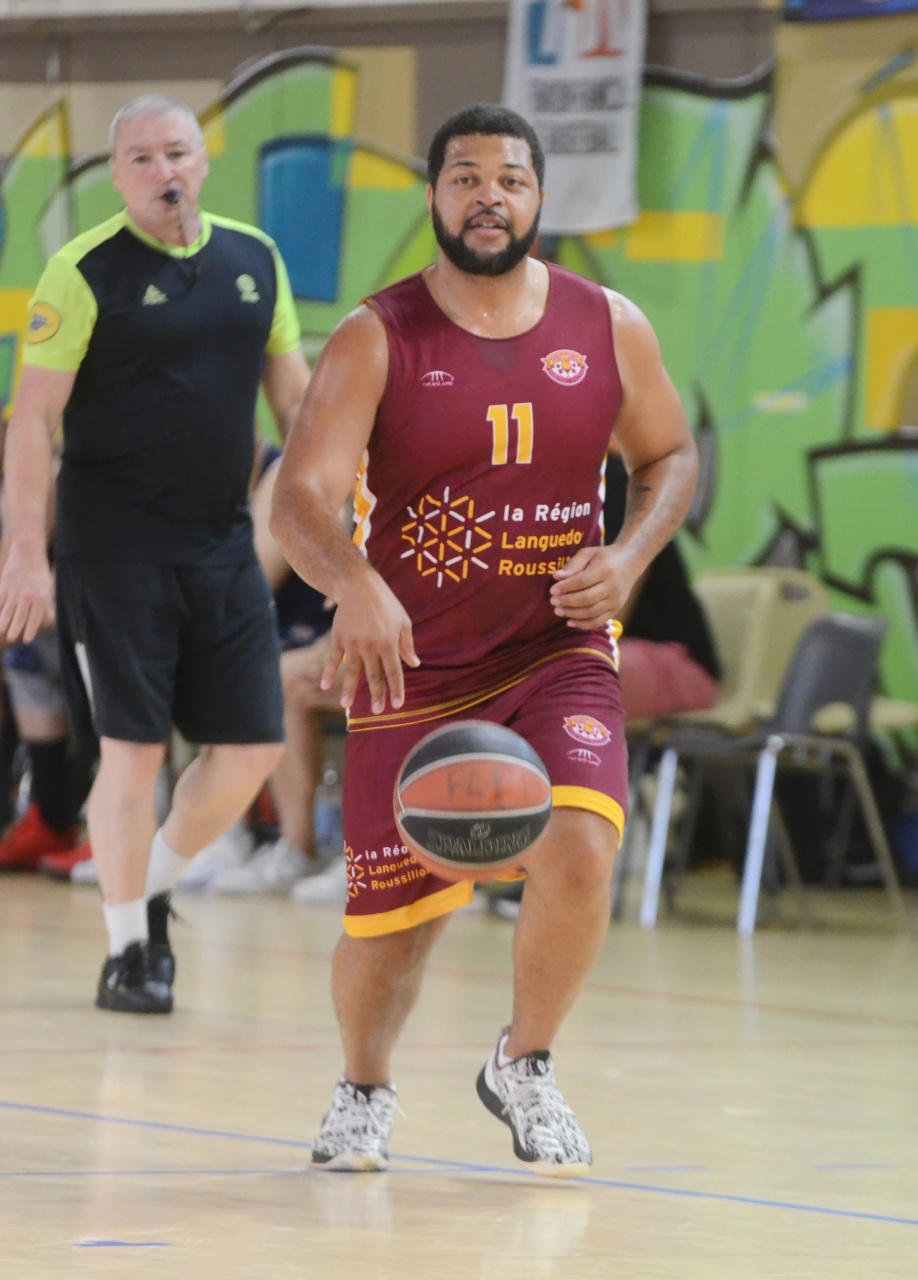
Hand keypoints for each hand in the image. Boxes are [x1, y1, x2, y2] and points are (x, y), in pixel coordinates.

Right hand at [0, 543, 53, 642]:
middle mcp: (27, 597)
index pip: (35, 619)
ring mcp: (14, 592)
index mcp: (40, 598)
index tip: (26, 640)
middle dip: (15, 629)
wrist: (28, 553)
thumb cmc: (39, 571)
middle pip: (20, 618)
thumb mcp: (48, 588)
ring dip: (4, 623)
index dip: (30, 630)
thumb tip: (51, 619)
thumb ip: (47, 604)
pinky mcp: (4, 587)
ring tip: (2, 631)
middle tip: (12, 637)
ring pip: (7, 612)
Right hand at [320, 570, 418, 712]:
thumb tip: (414, 664)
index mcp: (389, 643)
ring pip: (352, 672)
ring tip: (346, 706)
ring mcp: (353, 643)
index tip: (397, 705)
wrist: (359, 585)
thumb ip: (407, 645)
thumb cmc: (385, 603)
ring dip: (350, 690)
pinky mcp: (339, 638)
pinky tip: (325, 686)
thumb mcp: (403, 621)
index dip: (396, 690)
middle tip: (377, 711)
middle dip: (377, 695)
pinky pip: (333, 659)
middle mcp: (371, 646)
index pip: (394, 672)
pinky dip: (328, 673)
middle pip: (374, 676)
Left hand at [549, 544, 638, 631]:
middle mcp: (613, 586)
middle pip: (587, 599)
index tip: (552, 590)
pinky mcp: (616, 610)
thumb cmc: (605, 557)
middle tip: (553, 602)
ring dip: (572, 614)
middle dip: (567, 602)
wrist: (630, 563)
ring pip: (592, 612)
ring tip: (559, 611)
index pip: (582, 581)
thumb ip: (573, 564)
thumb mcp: (589, 553)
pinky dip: (583, 624)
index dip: (566, 588)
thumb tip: (556, 577)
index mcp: (605, 569)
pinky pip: (598, 621)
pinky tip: (570, 621)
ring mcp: (616, 600)